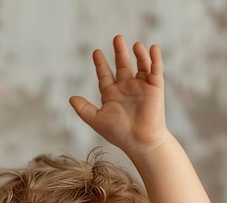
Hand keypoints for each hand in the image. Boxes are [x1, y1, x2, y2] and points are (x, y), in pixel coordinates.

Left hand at [70, 35, 166, 156]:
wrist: (140, 141)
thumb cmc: (119, 133)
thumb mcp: (97, 120)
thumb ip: (84, 109)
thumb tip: (71, 98)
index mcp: (112, 95)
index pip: (105, 76)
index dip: (100, 64)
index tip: (96, 52)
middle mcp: (126, 89)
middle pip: (122, 66)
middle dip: (120, 52)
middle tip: (117, 38)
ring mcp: (141, 88)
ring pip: (140, 65)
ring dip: (138, 54)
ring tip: (134, 44)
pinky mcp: (155, 88)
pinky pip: (155, 69)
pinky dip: (155, 58)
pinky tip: (152, 48)